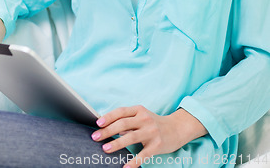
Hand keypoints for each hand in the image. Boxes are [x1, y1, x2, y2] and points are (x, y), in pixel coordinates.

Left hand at [91, 105, 206, 167]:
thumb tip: (108, 127)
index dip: (108, 117)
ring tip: (105, 149)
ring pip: (130, 137)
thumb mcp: (142, 116)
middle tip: (95, 137)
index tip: (98, 123)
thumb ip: (127, 120)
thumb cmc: (154, 123)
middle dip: (107, 131)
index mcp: (139, 110)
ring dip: (116, 144)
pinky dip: (133, 161)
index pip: (121, 112)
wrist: (177, 128)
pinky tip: (125, 166)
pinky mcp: (157, 145)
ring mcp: (151, 132)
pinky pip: (143, 154)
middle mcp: (145, 119)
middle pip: (123, 124)